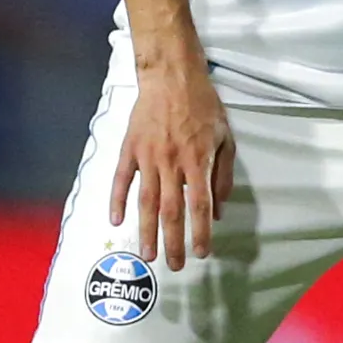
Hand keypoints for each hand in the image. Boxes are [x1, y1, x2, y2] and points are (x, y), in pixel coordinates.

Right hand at [109, 58, 233, 270]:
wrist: (172, 76)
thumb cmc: (203, 106)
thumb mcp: (225, 138)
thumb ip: (224, 175)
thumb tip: (219, 209)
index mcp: (198, 161)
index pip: (200, 206)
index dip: (200, 233)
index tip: (201, 254)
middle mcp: (172, 163)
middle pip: (171, 211)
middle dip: (173, 242)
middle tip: (173, 266)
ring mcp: (148, 157)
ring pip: (146, 202)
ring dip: (146, 231)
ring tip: (148, 255)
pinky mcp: (130, 149)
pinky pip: (121, 179)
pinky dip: (117, 201)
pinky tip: (116, 221)